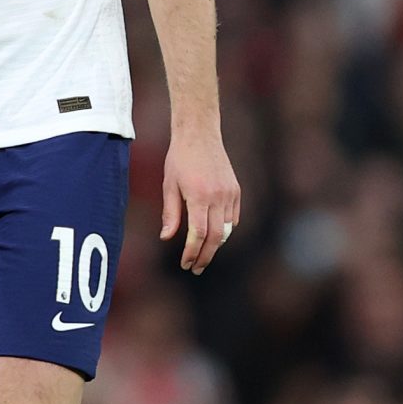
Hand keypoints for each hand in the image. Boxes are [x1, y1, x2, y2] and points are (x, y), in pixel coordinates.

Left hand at [160, 124, 240, 274]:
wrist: (200, 134)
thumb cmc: (179, 159)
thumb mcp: (169, 185)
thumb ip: (170, 213)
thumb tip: (166, 238)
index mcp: (199, 196)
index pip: (198, 234)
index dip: (192, 252)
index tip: (185, 264)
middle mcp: (218, 197)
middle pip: (216, 237)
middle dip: (205, 256)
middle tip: (196, 269)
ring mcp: (230, 194)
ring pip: (227, 230)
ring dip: (215, 245)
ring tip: (203, 254)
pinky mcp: (236, 190)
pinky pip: (234, 218)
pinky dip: (225, 230)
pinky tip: (214, 235)